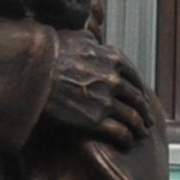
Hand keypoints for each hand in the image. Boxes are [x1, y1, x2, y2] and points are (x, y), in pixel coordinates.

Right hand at [43, 30, 157, 148]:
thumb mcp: (75, 37)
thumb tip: (95, 40)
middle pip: (138, 99)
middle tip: (146, 119)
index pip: (134, 77)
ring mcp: (106, 101)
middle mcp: (114, 80)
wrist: (33, 72)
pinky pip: (120, 132)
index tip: (140, 97)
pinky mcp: (95, 120)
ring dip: (139, 127)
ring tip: (139, 133)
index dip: (139, 89)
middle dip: (144, 110)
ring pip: (133, 118)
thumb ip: (92, 40)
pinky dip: (127, 138)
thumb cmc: (49, 53)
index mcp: (113, 59)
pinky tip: (127, 142)